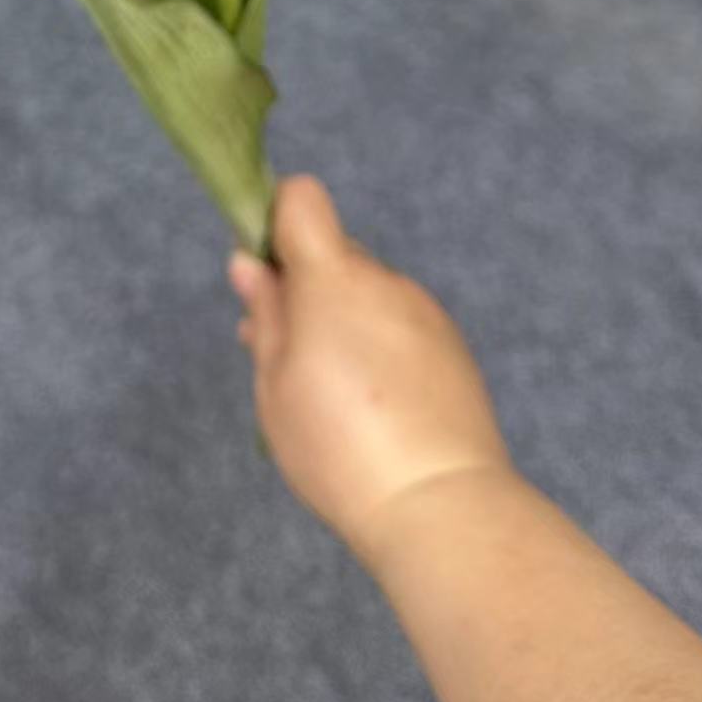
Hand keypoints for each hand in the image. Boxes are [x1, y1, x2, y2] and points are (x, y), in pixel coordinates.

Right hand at [229, 176, 512, 567]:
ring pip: (369, 293)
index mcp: (333, 277)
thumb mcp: (276, 384)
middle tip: (287, 356)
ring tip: (334, 396)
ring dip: (345, 321)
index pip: (302, 199)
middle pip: (334, 253)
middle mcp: (384, 281)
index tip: (265, 278)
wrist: (439, 502)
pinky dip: (382, 347)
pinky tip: (376, 408)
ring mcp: (424, 312)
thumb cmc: (337, 446)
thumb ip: (266, 314)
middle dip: (306, 288)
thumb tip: (249, 263)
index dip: (275, 223)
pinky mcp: (452, 347)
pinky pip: (401, 324)